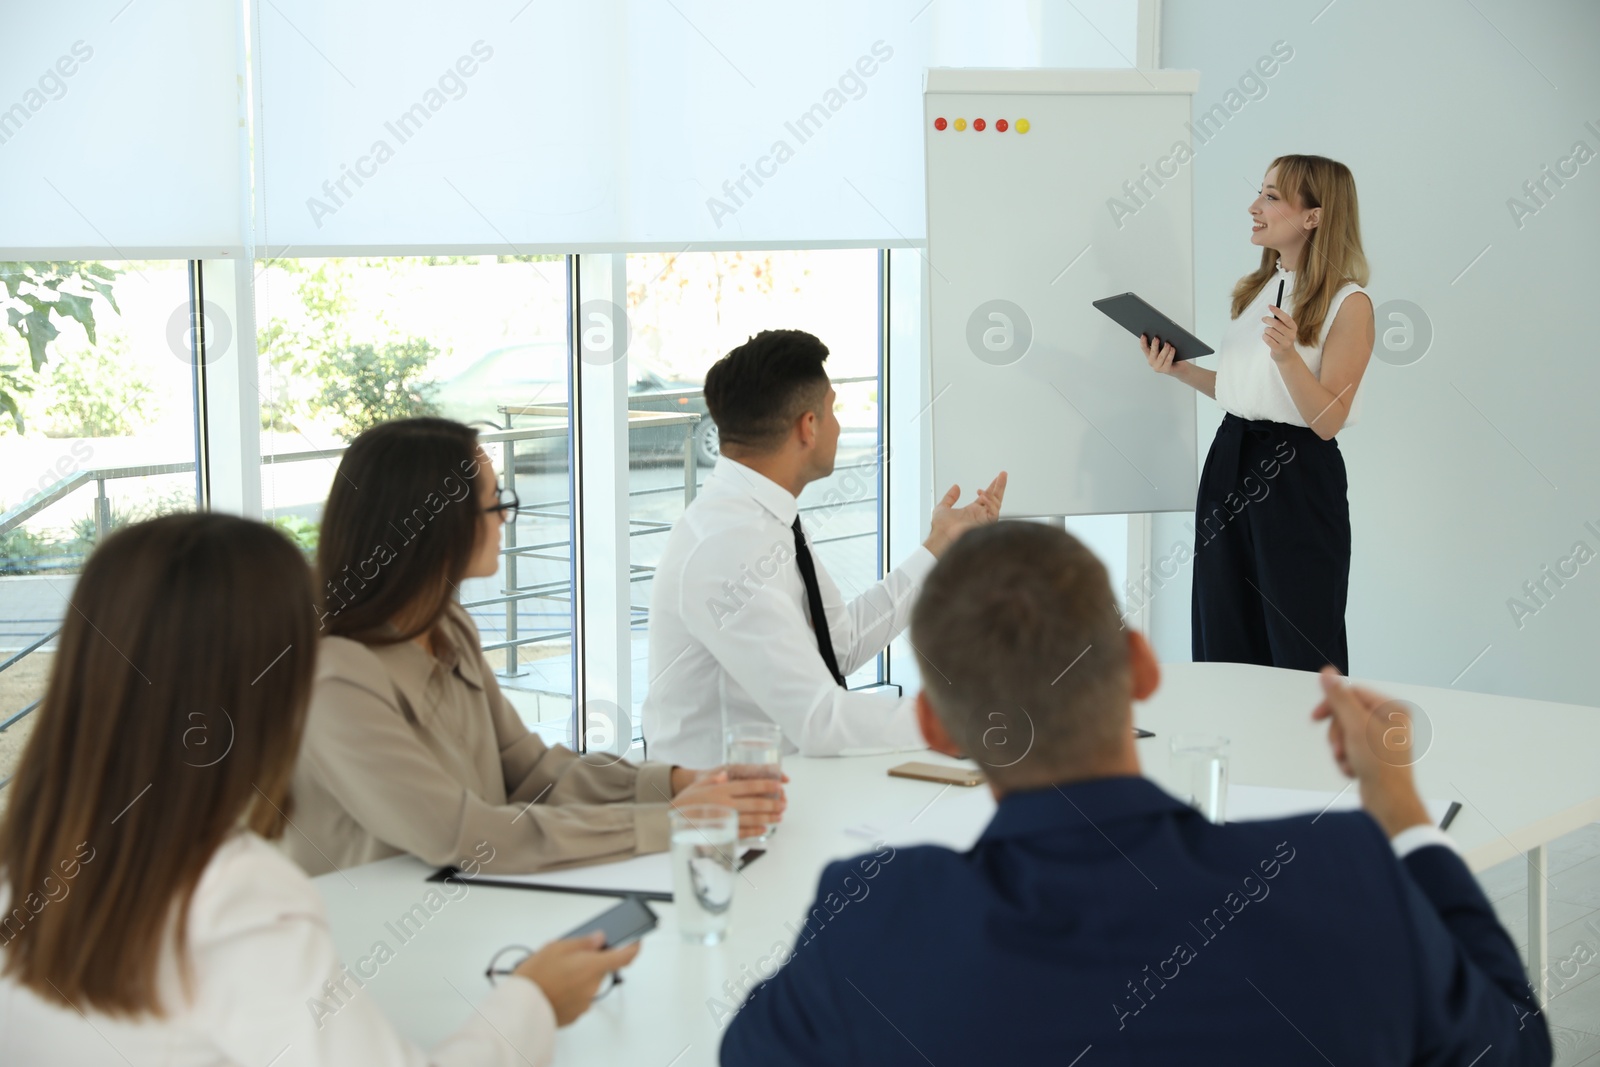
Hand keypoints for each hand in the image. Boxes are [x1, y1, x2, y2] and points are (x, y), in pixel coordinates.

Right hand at [513, 931, 641, 1025]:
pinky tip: (554, 987)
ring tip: (555, 973)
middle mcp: (593, 986)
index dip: (634, 947)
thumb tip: (599, 939)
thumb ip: (583, 942)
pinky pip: (578, 998)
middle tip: (568, 957)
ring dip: (578, 977)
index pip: (625, 957)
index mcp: (593, 966)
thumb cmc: (537, 976)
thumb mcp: (557, 947)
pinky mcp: (575, 1014)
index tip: (636, 941)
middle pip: (600, 969)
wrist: (522, 1007)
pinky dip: (571, 991)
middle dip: (589, 962)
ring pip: (587, 984)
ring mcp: (585, 1003)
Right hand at [671, 770, 786, 838]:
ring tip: (779, 816)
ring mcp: (724, 820)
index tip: (779, 785)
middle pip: (754, 804)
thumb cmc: (686, 800)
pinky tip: (763, 828)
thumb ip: (714, 778)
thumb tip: (726, 775)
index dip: (766, 786)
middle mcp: (725, 804)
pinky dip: (754, 831)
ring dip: (768, 817)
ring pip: (751, 819)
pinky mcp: (721, 832)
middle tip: (783, 803)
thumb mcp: (699, 783)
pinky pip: (741, 832)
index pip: (749, 786)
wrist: (669, 820)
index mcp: (721, 789)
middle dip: (772, 804)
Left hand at [924, 472, 1007, 557]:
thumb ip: (950, 497)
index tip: (997, 478)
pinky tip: (983, 498)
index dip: (992, 487)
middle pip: (995, 499)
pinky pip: (994, 512)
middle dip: (1000, 486)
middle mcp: (980, 516)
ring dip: (991, 495)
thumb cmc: (941, 528)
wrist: (941, 536)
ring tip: (982, 491)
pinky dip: (990, 503)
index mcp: (972, 511)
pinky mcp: (986, 524)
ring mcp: (983, 520)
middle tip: (1003, 474)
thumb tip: (955, 487)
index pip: (986, 497)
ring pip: (996, 504)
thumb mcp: (943, 507)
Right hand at [1140, 333, 1178, 374]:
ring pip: (1161, 356)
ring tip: (1167, 343)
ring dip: (1164, 349)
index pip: (1144, 348)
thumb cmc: (1171, 357)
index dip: (1143, 342)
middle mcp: (1152, 362)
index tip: (1143, 335)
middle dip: (1154, 345)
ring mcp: (1158, 367)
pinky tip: (1173, 349)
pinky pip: (1168, 361)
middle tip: (1156, 338)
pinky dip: (1170, 354)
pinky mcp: (1166, 370)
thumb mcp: (1164, 349)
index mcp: (1150, 355)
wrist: (1179, 368)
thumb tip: (1162, 335)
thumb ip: (1161, 344)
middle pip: (1152, 352)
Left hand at [1261, 306, 1298, 362]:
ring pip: (1270, 331)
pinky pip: (1267, 339)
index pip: (1285, 318)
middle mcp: (1291, 335)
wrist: (1287, 356)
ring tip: (1268, 333)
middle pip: (1276, 324)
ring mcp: (1285, 343)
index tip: (1270, 306)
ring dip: (1266, 330)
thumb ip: (1281, 321)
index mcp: (1293, 328)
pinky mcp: (1278, 349)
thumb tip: (1272, 308)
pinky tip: (1267, 338)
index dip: (1277, 311)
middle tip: (1263, 319)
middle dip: (1267, 319)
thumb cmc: (1284, 339)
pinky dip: (1264, 336)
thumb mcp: (1286, 329)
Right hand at [1310, 667, 1430, 837]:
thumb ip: (1340, 698)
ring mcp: (1381, 738)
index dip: (1332, 705)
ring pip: (1345, 732)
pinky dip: (1346, 759)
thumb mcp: (1355, 725)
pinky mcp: (1373, 753)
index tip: (1317, 716)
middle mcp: (1389, 721)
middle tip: (1341, 746)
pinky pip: (1350, 748)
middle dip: (1338, 734)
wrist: (1388, 800)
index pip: (1351, 693)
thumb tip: (1328, 674)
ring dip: (1341, 748)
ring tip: (1349, 760)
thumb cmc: (1383, 768)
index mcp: (1391, 708)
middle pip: (1346, 714)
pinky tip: (1354, 768)